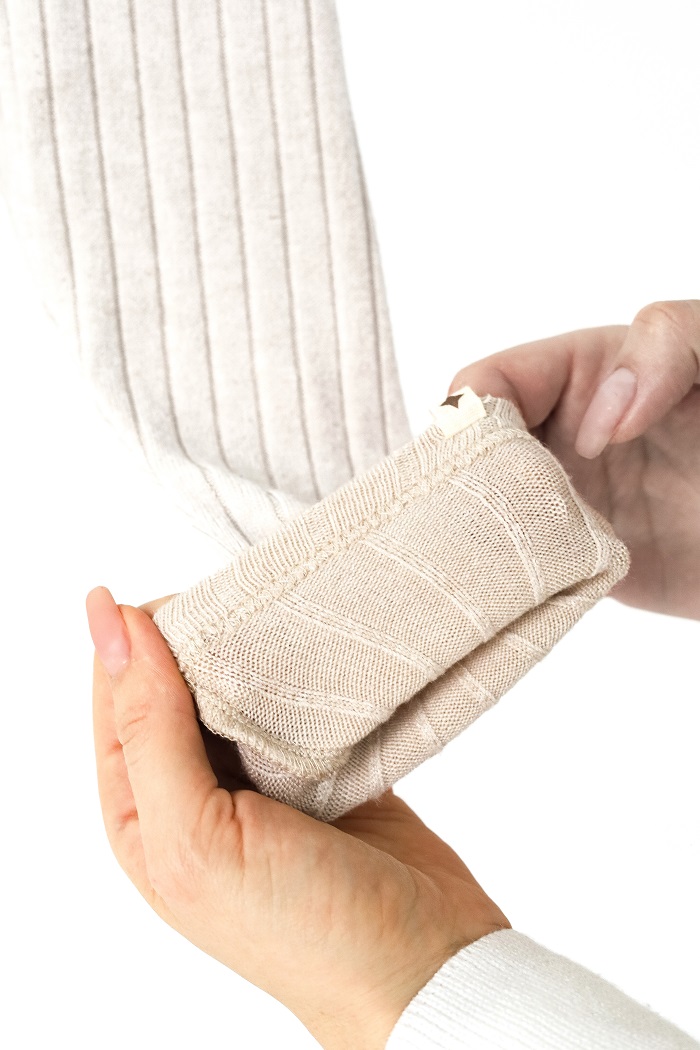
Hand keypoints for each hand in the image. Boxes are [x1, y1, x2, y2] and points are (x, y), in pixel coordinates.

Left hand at [89, 587, 509, 1049]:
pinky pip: (297, 699)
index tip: (170, 599)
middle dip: (194, 638)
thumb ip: (151, 733)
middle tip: (233, 603)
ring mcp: (260, 778)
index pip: (115, 701)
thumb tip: (117, 633)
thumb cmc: (301, 931)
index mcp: (145, 814)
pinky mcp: (319, 766)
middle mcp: (196, 793)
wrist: (423, 964)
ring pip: (237, 685)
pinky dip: (301, 670)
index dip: (130, 644)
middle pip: (175, 685)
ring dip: (250, 650)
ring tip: (272, 613)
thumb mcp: (196, 841)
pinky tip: (312, 647)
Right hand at [450, 299, 699, 619]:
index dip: (478, 414)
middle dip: (462, 479)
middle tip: (487, 517)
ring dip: (475, 531)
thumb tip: (602, 419)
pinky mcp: (578, 560)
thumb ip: (668, 345)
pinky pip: (522, 565)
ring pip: (484, 509)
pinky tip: (507, 585)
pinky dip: (506, 576)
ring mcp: (567, 500)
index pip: (491, 382)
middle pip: (474, 451)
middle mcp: (563, 436)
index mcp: (582, 374)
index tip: (501, 459)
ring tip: (485, 555)